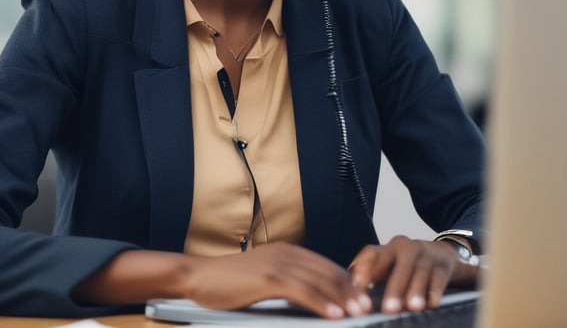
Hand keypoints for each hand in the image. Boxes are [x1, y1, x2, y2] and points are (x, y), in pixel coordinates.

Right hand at [185, 242, 372, 318]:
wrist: (198, 277)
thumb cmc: (227, 283)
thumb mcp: (263, 278)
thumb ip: (286, 283)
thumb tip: (310, 299)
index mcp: (287, 251)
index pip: (325, 266)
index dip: (346, 282)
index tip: (361, 296)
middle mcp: (286, 253)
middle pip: (327, 272)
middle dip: (351, 291)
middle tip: (368, 307)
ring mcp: (278, 263)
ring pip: (320, 282)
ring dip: (343, 299)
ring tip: (359, 313)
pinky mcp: (268, 278)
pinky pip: (303, 292)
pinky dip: (322, 304)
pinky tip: (335, 315)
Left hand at [348, 235, 478, 313]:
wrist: (442, 254)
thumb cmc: (407, 264)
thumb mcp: (389, 264)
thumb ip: (371, 275)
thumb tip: (350, 293)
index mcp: (389, 248)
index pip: (373, 255)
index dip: (365, 270)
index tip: (358, 288)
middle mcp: (406, 247)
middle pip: (401, 264)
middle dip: (395, 287)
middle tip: (389, 308)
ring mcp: (427, 254)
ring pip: (421, 271)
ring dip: (416, 290)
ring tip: (412, 307)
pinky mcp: (443, 265)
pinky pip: (439, 278)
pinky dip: (435, 291)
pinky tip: (431, 304)